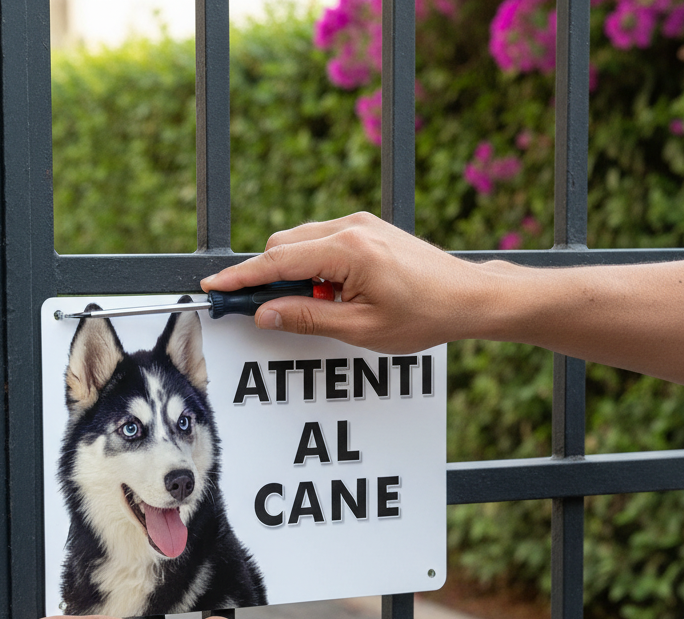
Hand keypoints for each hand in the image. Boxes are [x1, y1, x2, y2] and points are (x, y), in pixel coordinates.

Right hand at [201, 212, 509, 352]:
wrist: (468, 297)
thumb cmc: (424, 315)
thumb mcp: (361, 329)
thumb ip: (307, 318)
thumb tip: (265, 313)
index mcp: (348, 250)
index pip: (277, 261)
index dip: (242, 278)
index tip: (215, 289)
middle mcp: (351, 227)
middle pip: (284, 246)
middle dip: (266, 278)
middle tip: (262, 312)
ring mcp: (360, 224)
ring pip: (301, 243)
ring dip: (293, 275)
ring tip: (316, 310)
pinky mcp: (367, 229)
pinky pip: (323, 242)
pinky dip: (314, 268)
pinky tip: (332, 296)